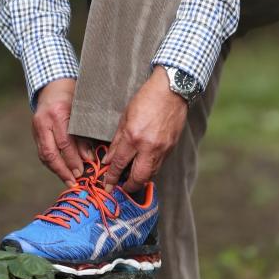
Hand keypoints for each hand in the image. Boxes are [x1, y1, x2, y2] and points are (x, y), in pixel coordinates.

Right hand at [32, 78, 92, 185]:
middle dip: (62, 170)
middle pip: (51, 153)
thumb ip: (84, 135)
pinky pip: (42, 151)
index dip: (73, 160)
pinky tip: (61, 170)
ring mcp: (36, 126)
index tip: (82, 172)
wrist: (53, 84)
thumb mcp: (81, 112)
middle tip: (73, 182)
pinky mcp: (34, 131)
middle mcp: (44, 121)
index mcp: (58, 114)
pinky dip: (51, 163)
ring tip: (68, 180)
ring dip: (56, 170)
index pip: (65, 143)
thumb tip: (89, 159)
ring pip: (44, 154)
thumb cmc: (72, 95)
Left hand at [103, 66, 187, 194]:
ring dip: (140, 179)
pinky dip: (150, 169)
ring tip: (131, 177)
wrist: (171, 91)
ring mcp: (162, 149)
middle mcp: (148, 146)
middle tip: (121, 187)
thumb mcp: (125, 117)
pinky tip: (144, 165)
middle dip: (129, 186)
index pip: (119, 164)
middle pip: (138, 177)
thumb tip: (108, 159)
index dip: (112, 177)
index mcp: (133, 137)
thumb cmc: (146, 99)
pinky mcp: (171, 148)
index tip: (107, 185)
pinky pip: (159, 165)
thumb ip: (117, 140)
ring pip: (151, 174)